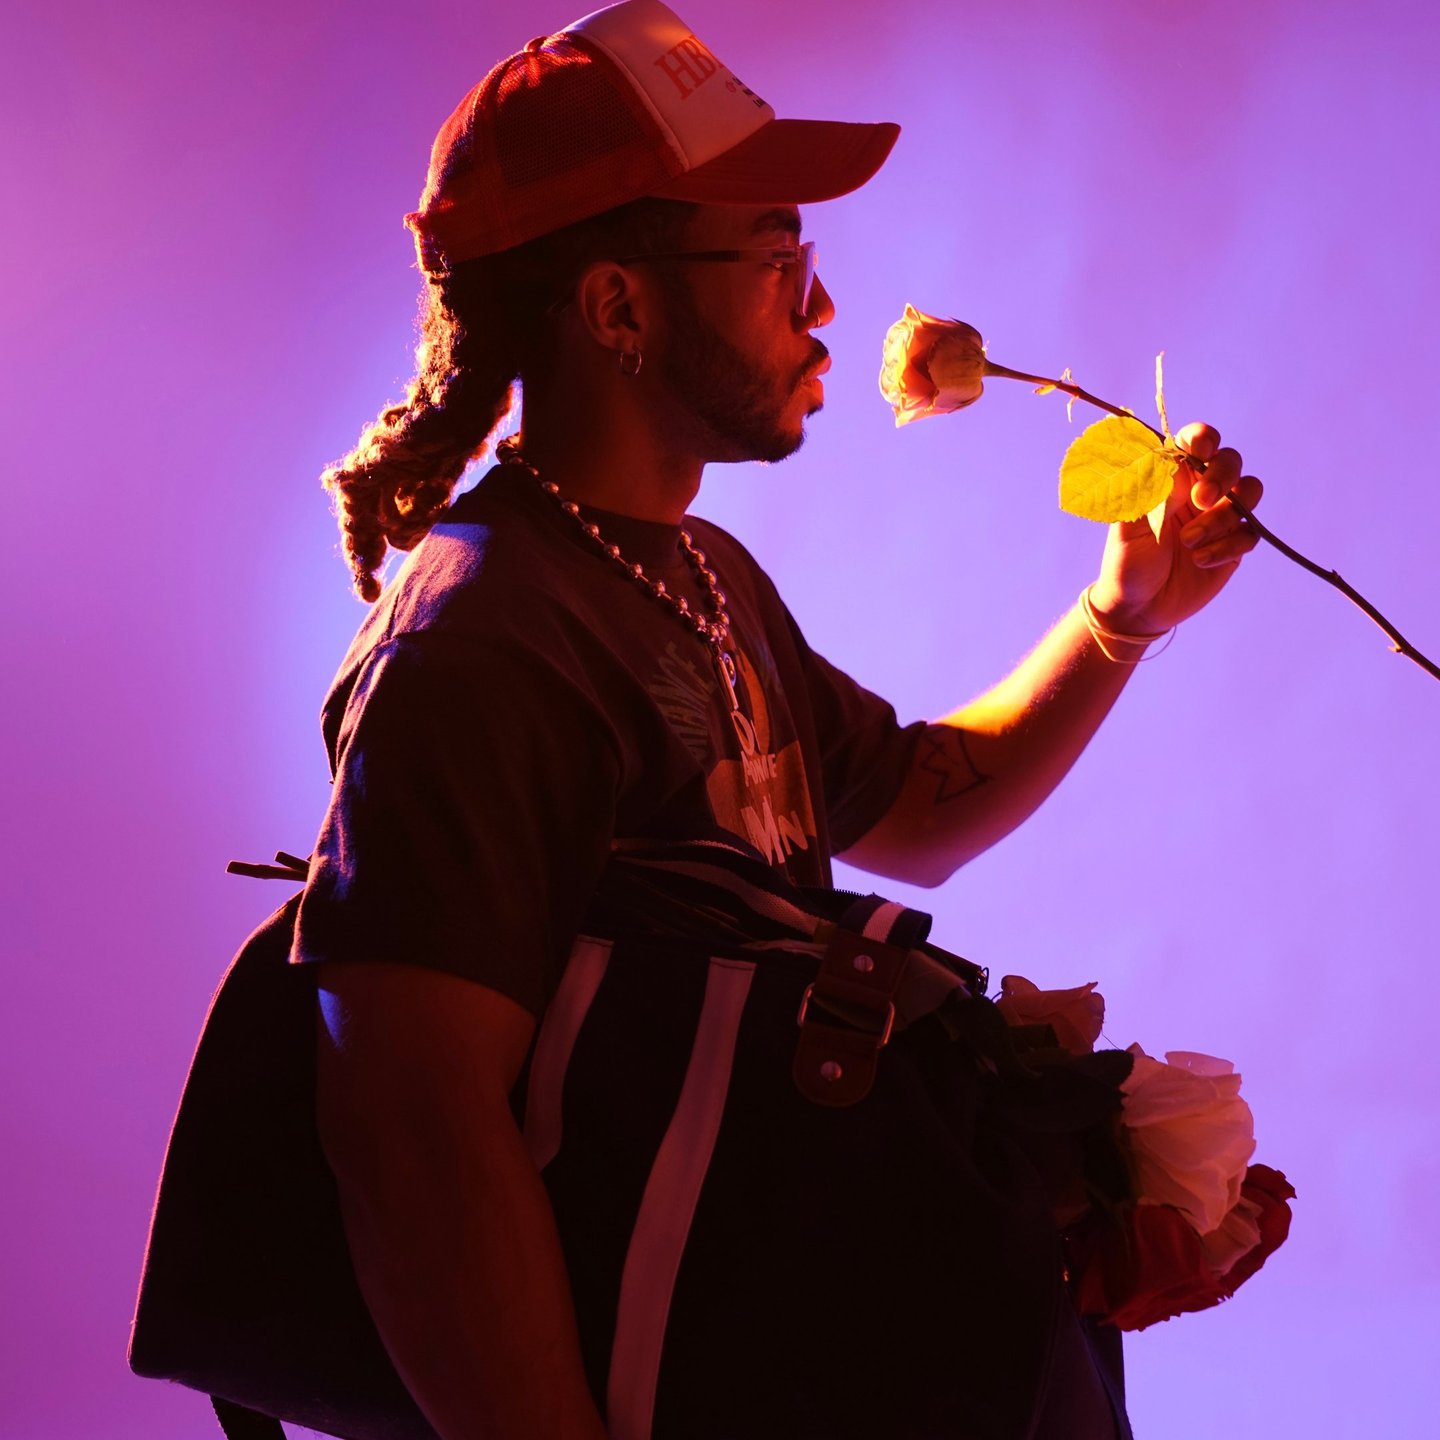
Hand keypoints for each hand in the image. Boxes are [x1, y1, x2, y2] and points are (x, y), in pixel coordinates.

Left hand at [1088, 422, 1263, 634]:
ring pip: (1248, 494)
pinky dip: (1227, 546)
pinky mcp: (1234, 545)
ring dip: (1222, 517)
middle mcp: (1200, 491)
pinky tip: (1200, 561)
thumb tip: (1166, 453)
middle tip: (1200, 500)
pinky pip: (1249, 533)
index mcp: (1171, 478)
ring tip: (1189, 542)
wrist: (1138, 607)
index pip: (1194, 443)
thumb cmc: (1127, 561)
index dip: (1203, 438)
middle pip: (1231, 462)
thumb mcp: (1130, 525)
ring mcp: (1221, 517)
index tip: (1201, 449)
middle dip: (1221, 476)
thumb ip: (1149, 490)